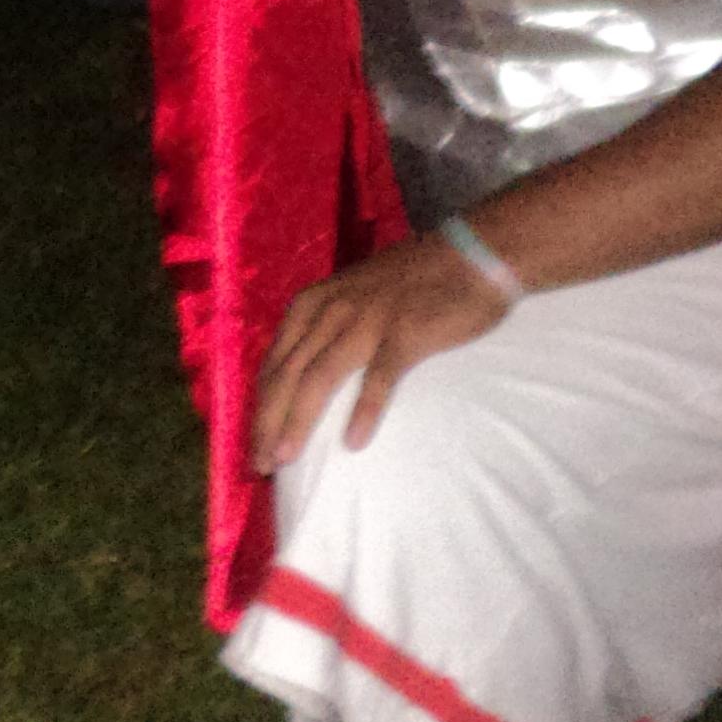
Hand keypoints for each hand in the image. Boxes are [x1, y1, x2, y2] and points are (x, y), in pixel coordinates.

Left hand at [253, 235, 510, 469]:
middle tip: (260, 464)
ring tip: (284, 458)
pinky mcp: (405, 334)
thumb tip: (299, 375)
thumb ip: (322, 329)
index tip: (252, 443)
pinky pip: (379, 378)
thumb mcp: (349, 297)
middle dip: (268, 422)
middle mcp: (330, 312)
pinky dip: (364, 410)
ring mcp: (366, 322)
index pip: (274, 364)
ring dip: (297, 421)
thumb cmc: (409, 284)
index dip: (260, 406)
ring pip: (319, 378)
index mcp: (311, 305)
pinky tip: (353, 442)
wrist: (469, 257)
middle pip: (287, 375)